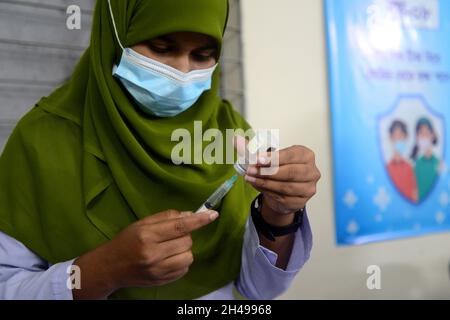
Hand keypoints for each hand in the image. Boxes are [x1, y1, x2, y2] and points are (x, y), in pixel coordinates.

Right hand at [73, 209, 217, 298]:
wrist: (110, 267)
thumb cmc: (127, 241)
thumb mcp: (142, 223)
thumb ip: (166, 217)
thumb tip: (190, 214)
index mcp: (147, 235)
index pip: (180, 226)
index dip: (199, 220)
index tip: (213, 214)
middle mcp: (153, 254)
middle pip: (187, 241)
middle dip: (184, 235)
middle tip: (171, 236)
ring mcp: (158, 270)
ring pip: (189, 256)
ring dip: (184, 249)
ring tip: (170, 248)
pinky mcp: (162, 281)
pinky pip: (185, 269)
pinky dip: (181, 261)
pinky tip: (169, 258)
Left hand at [244, 145, 320, 216]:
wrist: (282, 191)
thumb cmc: (277, 170)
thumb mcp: (264, 158)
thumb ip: (250, 149)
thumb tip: (235, 139)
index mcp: (305, 155)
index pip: (290, 155)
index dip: (273, 158)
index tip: (257, 159)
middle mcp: (311, 171)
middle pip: (290, 172)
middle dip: (268, 171)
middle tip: (250, 170)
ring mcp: (308, 188)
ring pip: (286, 186)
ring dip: (265, 183)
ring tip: (250, 179)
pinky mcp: (301, 201)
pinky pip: (284, 198)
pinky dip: (269, 192)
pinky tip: (258, 187)